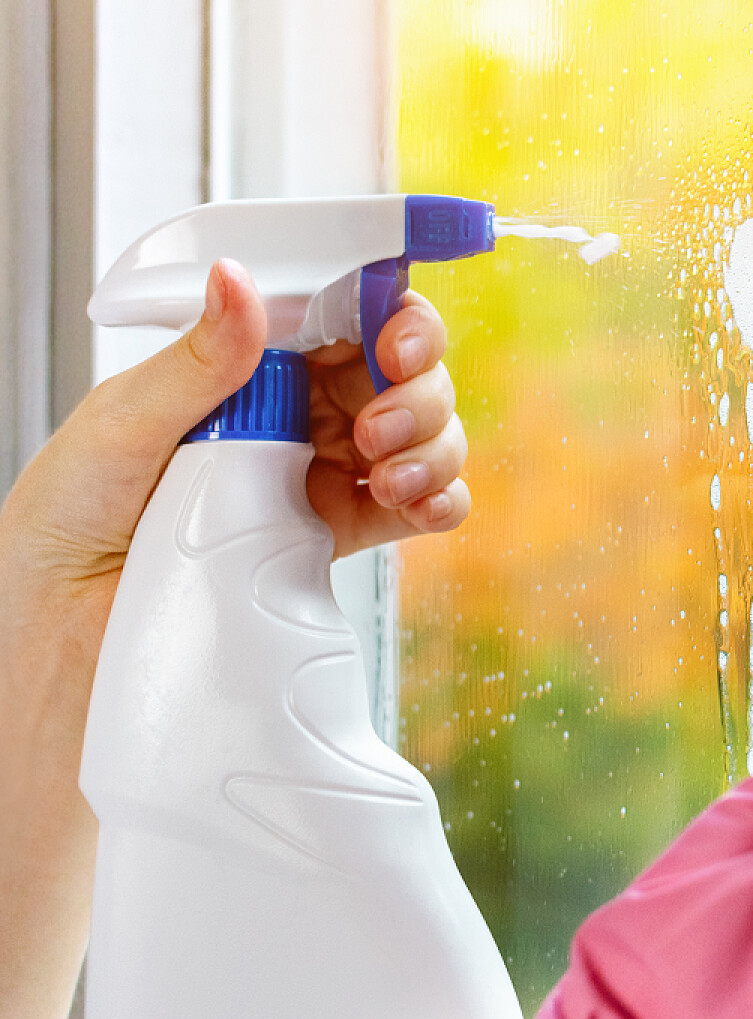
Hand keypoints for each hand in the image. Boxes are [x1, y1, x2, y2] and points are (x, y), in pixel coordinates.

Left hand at [0, 258, 468, 1018]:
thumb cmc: (47, 600)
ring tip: (403, 476)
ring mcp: (297, 501)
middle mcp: (249, 439)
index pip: (298, 315)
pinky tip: (425, 514)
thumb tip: (246, 285)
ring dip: (430, 442)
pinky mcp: (332, 564)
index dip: (362, 302)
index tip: (396, 313)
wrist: (66, 732)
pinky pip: (416, 506)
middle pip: (373, 367)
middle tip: (394, 408)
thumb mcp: (94, 474)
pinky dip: (440, 498)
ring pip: (409, 434)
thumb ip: (182, 379)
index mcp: (188, 397)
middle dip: (409, 378)